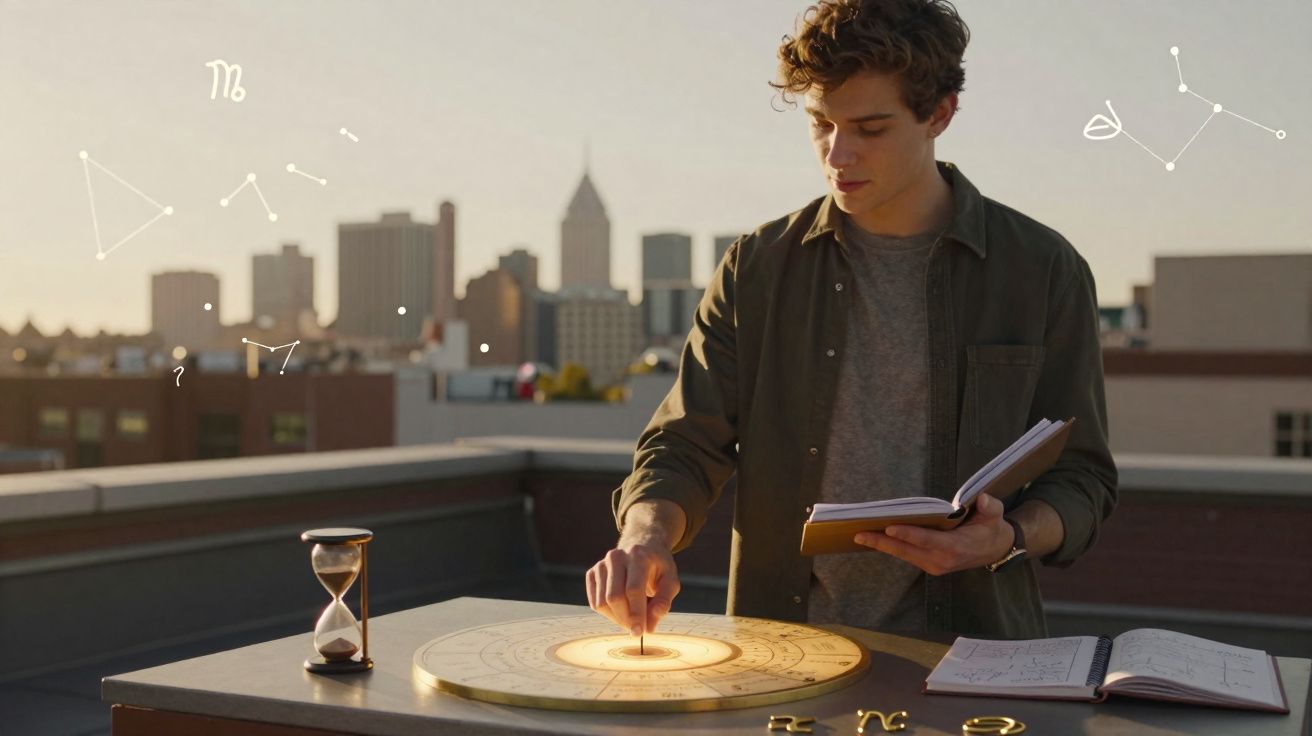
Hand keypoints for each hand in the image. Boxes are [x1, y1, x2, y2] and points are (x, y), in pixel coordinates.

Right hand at [585, 539, 681, 636]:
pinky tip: (622, 610)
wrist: (641, 547)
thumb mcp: (670, 581)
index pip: (633, 589)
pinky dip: (608, 614)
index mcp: (638, 556)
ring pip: (602, 603)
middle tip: (637, 630)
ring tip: (632, 618)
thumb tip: (650, 624)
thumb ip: (664, 601)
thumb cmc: (658, 567)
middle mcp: (616, 557)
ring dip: (617, 619)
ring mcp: (601, 564)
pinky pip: (595, 603)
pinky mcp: (592, 573)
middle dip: (626, 619)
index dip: (636, 614)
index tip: (641, 632)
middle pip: (614, 597)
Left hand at [853, 494, 1014, 575]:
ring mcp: (934, 565)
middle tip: (859, 534)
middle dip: (883, 542)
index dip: (909, 535)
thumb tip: (982, 498)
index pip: (928, 540)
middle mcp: (942, 560)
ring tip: (860, 535)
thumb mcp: (995, 515)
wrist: (995, 550)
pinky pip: (906, 555)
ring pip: (903, 555)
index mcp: (956, 547)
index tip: (890, 529)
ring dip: (882, 546)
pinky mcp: (929, 565)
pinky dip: (890, 547)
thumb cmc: (991, 528)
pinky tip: (874, 538)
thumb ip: (990, 507)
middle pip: (908, 551)